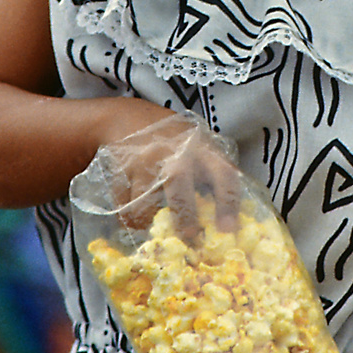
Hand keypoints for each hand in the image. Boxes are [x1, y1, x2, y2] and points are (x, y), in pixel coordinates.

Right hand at [94, 109, 241, 241]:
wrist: (126, 115)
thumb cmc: (170, 137)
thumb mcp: (197, 144)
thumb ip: (210, 171)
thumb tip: (226, 218)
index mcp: (202, 148)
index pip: (223, 173)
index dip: (228, 203)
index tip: (227, 230)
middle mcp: (176, 150)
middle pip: (179, 183)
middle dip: (184, 216)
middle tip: (187, 237)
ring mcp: (147, 157)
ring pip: (144, 201)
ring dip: (144, 220)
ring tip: (146, 226)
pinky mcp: (124, 165)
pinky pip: (124, 201)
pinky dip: (127, 215)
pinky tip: (131, 217)